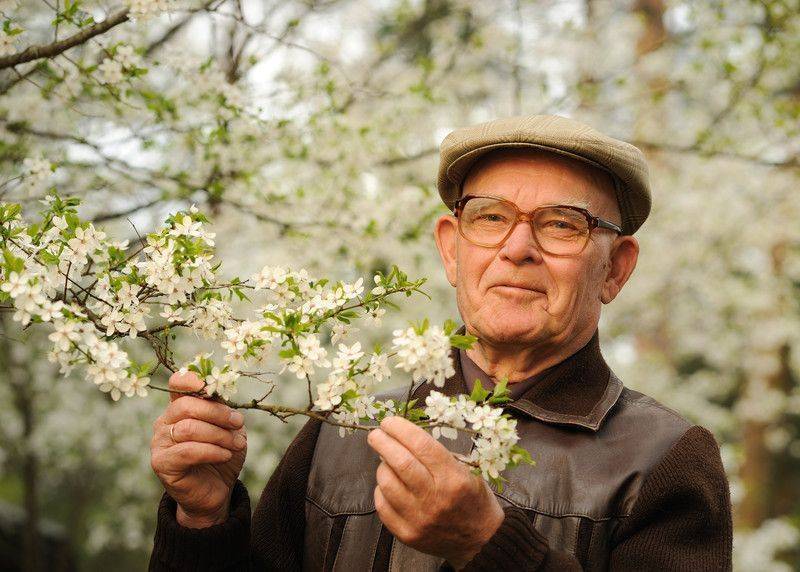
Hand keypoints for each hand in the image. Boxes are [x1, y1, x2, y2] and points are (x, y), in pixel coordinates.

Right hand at [150, 371, 246, 527]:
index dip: (191, 379)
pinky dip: (212, 451)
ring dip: (219, 435)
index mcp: (180, 408)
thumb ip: (222, 410)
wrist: (216, 491)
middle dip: (217, 413)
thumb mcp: (228, 429)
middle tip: (238, 423)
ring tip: (237, 444)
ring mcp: (160, 443)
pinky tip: (226, 455)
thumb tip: (221, 396)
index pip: (177, 384)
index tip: (210, 385)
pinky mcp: (162, 463)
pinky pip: (188, 451)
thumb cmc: (221, 455)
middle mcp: (165, 422)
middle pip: (186, 405)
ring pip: (189, 428)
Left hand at [366, 416, 503, 569]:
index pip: (421, 445)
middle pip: (400, 462)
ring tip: (386, 461)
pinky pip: (383, 507)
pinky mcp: (407, 535)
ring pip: (387, 483)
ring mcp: (419, 519)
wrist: (481, 541)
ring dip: (382, 466)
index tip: (389, 422)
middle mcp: (435, 499)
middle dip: (383, 442)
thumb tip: (403, 437)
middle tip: (376, 435)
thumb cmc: (473, 499)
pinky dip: (381, 490)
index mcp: (454, 479)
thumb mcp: (467, 471)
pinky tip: (388, 484)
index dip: (401, 429)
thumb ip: (438, 456)